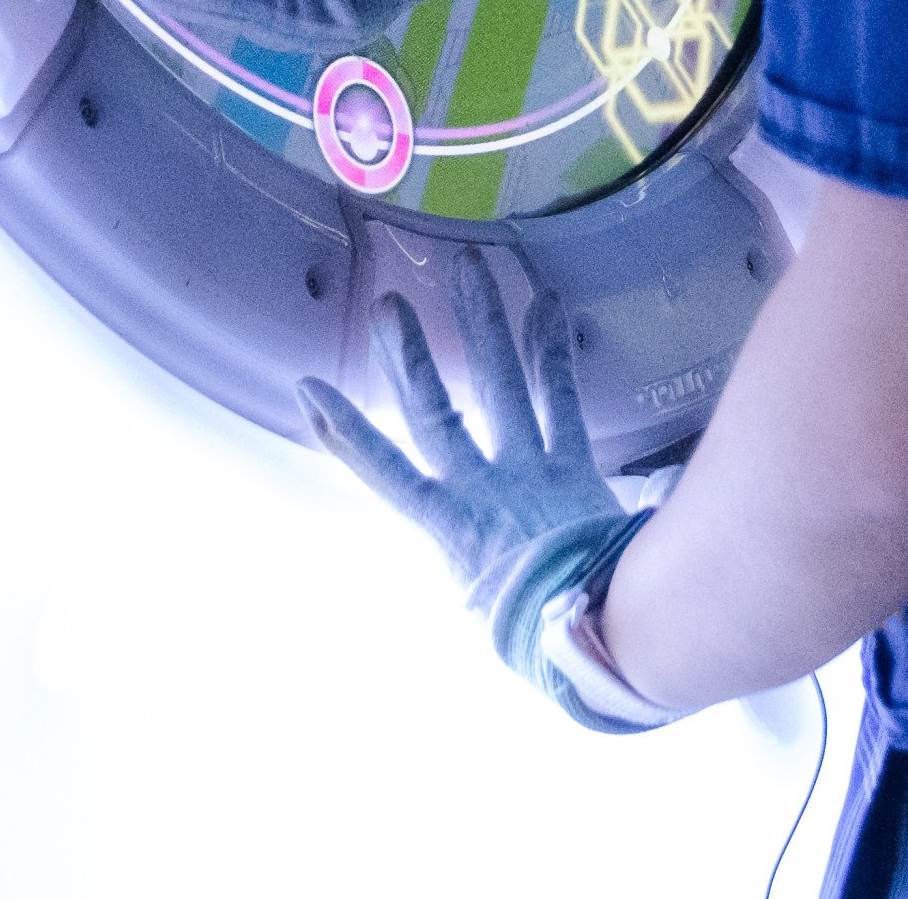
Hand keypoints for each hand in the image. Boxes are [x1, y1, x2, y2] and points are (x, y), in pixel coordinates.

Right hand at [302, 251, 658, 728]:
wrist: (598, 630)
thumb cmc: (540, 640)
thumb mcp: (489, 616)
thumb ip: (479, 584)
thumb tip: (480, 584)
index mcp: (450, 529)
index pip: (384, 470)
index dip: (345, 430)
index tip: (309, 389)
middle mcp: (482, 486)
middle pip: (436, 409)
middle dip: (407, 356)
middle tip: (385, 303)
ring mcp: (530, 467)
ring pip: (500, 384)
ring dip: (481, 324)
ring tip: (466, 268)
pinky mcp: (576, 464)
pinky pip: (561, 399)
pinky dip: (552, 352)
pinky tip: (546, 302)